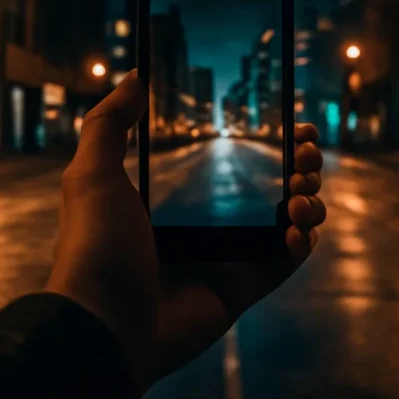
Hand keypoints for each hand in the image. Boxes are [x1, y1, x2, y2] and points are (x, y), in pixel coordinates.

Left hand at [46, 70, 325, 389]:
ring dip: (307, 200)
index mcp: (172, 195)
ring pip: (285, 221)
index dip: (262, 136)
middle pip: (267, 184)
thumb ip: (108, 124)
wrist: (104, 321)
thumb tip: (134, 77)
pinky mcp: (239, 290)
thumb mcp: (91, 174)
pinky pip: (283, 262)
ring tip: (302, 194)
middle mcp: (202, 223)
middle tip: (305, 153)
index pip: (228, 155)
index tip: (288, 121)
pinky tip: (299, 228)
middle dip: (297, 164)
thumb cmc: (96, 246)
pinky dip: (301, 244)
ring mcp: (224, 257)